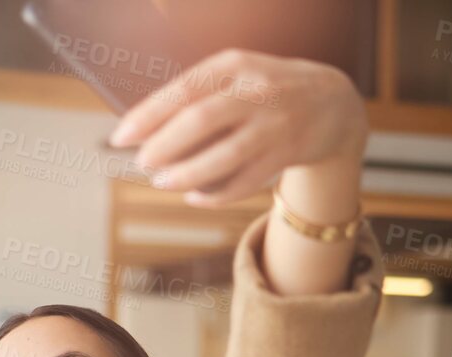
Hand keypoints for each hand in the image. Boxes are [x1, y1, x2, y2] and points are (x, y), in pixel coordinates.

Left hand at [110, 49, 366, 206]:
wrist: (332, 103)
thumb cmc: (263, 91)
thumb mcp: (233, 76)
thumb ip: (194, 95)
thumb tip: (141, 129)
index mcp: (234, 65)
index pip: (183, 90)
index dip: (147, 116)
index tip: (120, 137)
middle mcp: (257, 91)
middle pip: (201, 120)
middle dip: (164, 145)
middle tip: (141, 163)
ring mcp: (274, 124)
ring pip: (225, 155)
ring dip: (187, 173)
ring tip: (162, 183)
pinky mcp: (287, 154)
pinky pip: (244, 181)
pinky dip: (215, 193)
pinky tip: (194, 195)